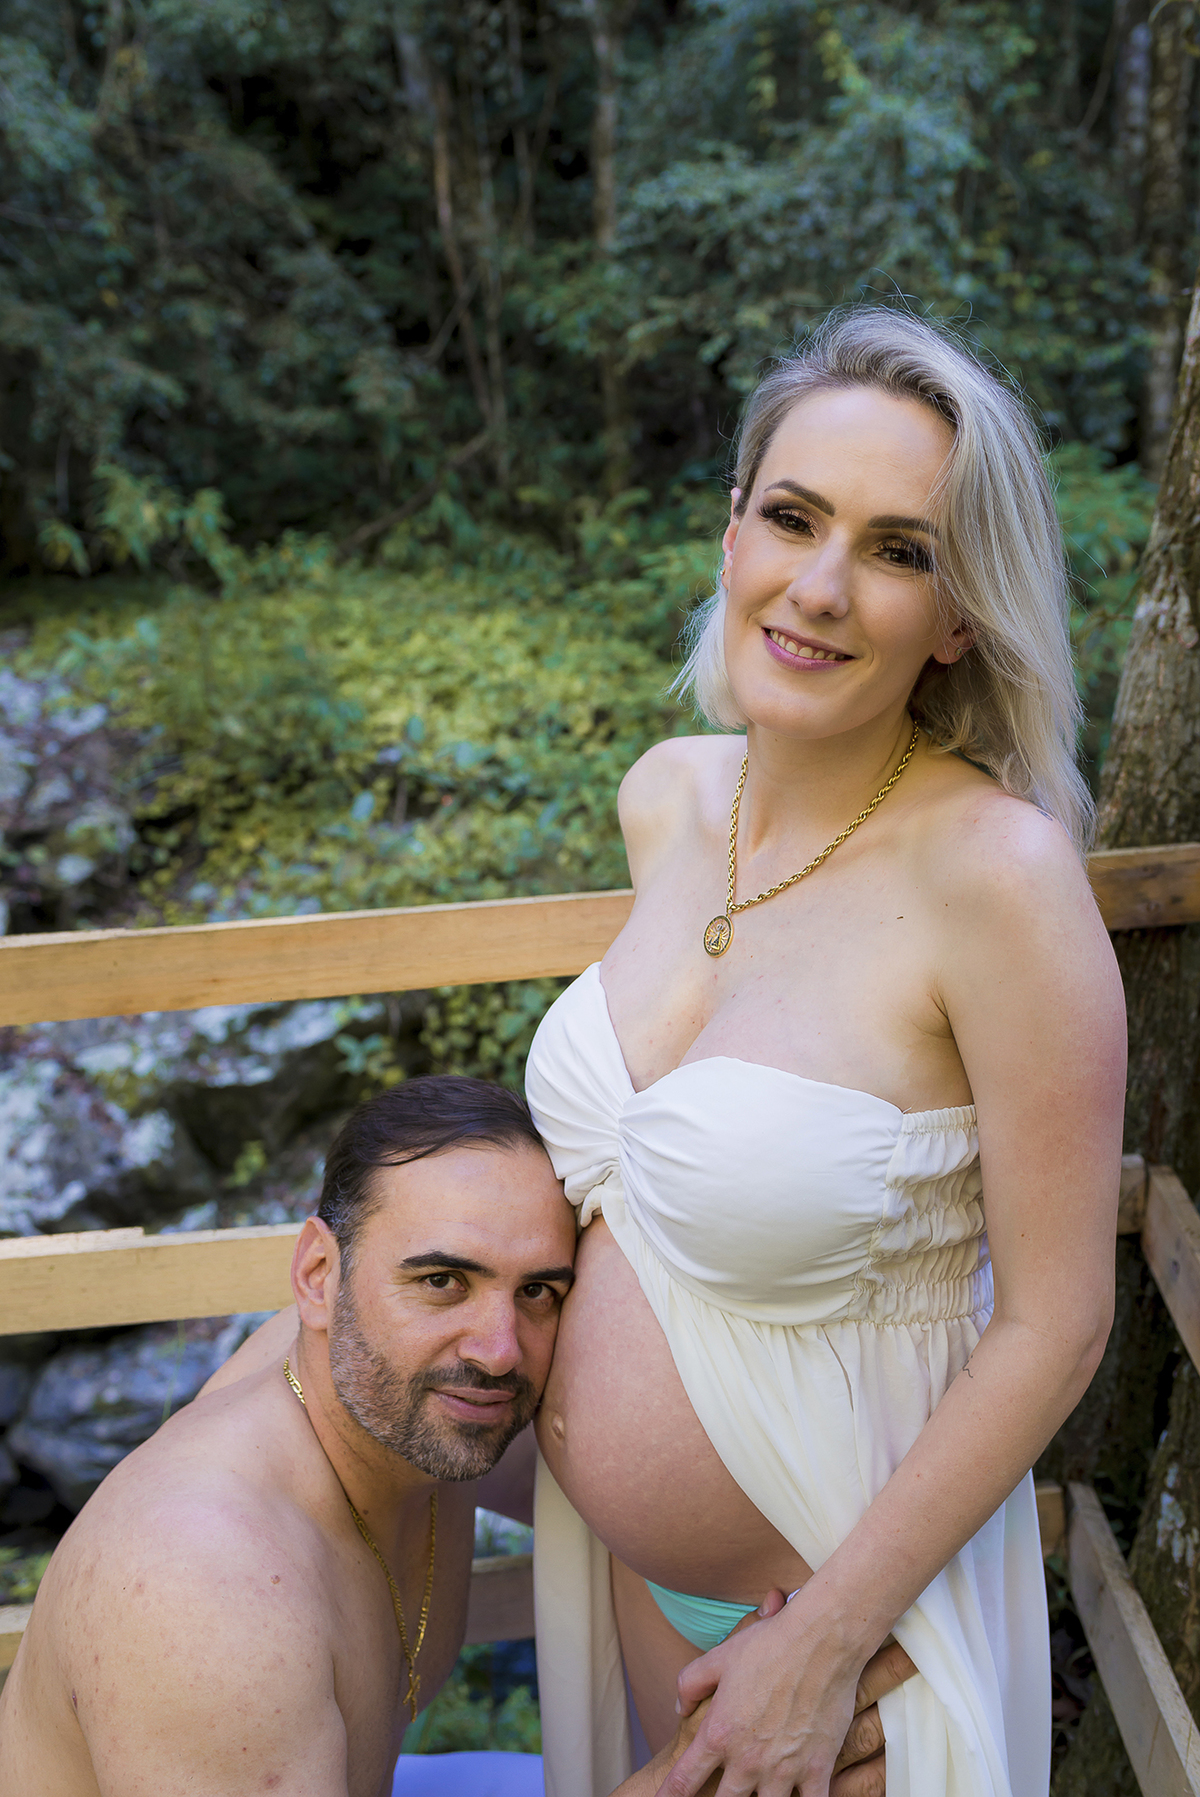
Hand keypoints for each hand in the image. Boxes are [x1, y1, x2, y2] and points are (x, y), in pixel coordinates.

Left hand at [660, 1592, 914, 1796]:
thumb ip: (690, 1685)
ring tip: (756, 1796)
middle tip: (716, 1795)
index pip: (684, 1779)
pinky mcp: (817, 1769)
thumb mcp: (718, 1657)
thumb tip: (681, 1709)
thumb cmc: (769, 1644)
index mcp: (719, 1734)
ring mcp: (783, 1769)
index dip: (669, 1796)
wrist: (822, 1640)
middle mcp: (748, 1759)